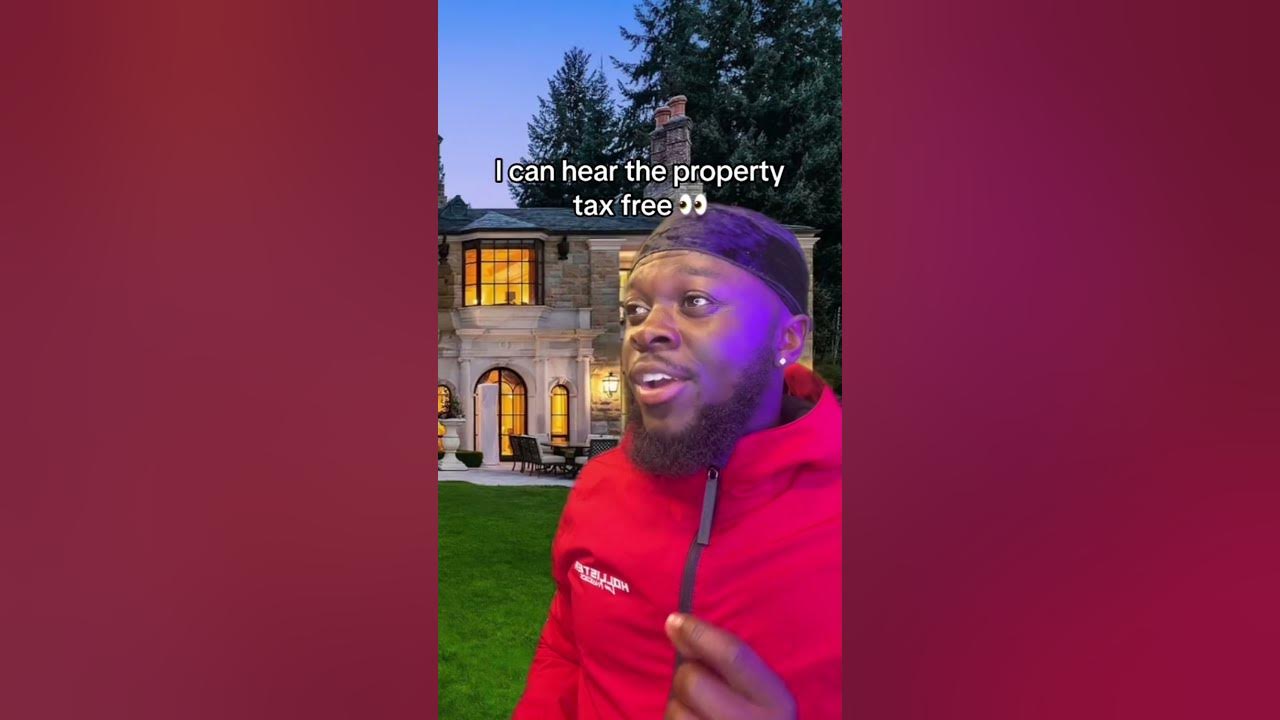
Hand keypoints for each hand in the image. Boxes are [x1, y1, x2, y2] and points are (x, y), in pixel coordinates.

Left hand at [663, 613, 796, 719]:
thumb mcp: (760, 696)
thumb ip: (729, 663)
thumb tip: (676, 625)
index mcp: (777, 702)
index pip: (734, 656)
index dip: (700, 633)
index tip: (674, 620)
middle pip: (692, 681)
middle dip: (685, 677)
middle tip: (695, 688)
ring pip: (674, 711)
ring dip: (676, 710)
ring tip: (696, 717)